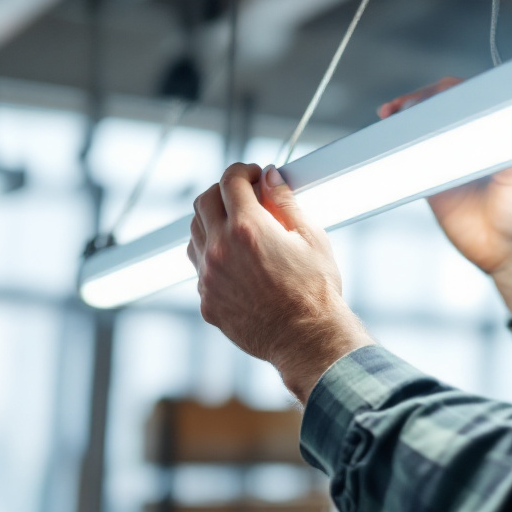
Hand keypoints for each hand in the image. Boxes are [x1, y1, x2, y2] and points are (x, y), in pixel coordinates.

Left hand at [190, 163, 373, 403]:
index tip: (255, 175)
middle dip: (224, 190)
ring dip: (212, 221)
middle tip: (246, 195)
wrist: (307, 339)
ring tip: (239, 227)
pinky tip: (236, 259)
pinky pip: (198, 266)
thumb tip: (271, 178)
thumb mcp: (310, 237)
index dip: (243, 171)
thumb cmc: (316, 291)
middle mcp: (220, 250)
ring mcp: (209, 277)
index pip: (230, 181)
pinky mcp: (206, 300)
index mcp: (248, 229)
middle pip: (204, 202)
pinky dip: (212, 253)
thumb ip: (285, 202)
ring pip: (194, 233)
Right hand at [381, 78, 511, 325]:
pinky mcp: (431, 186)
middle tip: (402, 106)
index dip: (445, 94)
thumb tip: (493, 131)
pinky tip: (389, 150)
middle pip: (436, 113)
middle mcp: (468, 147)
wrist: (505, 254)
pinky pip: (410, 164)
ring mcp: (448, 165)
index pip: (465, 103)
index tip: (432, 94)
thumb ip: (508, 156)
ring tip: (390, 118)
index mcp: (490, 138)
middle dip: (417, 103)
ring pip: (420, 135)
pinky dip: (398, 155)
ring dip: (403, 125)